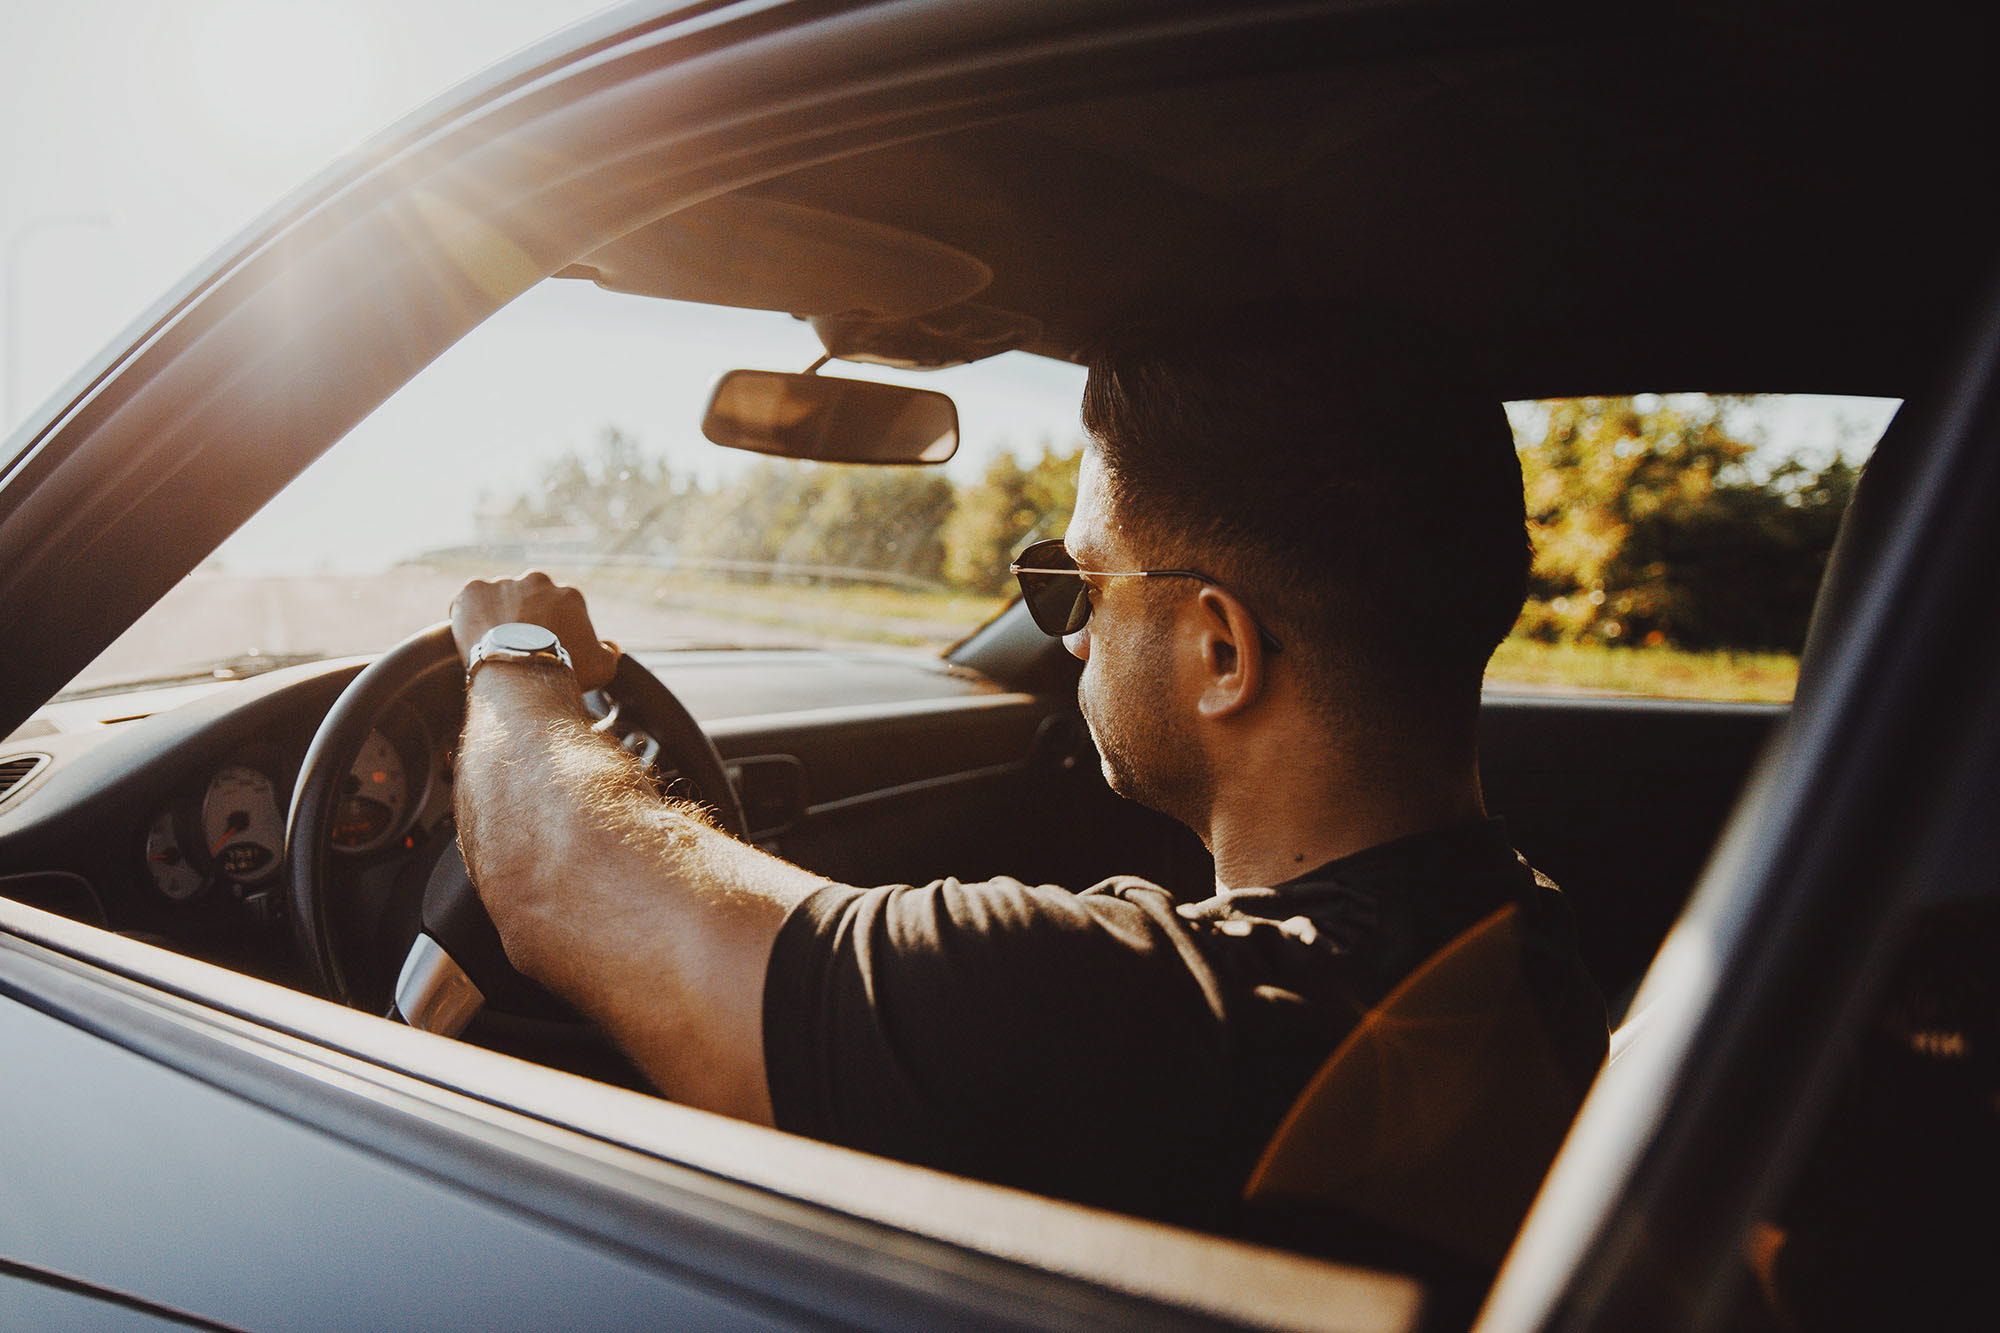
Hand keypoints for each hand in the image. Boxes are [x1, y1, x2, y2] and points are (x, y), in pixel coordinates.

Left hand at [451, 571, 618, 691]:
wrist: (522, 672)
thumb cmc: (565, 671)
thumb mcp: (603, 667)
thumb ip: (610, 652)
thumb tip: (611, 645)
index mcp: (569, 595)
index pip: (560, 609)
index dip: (552, 630)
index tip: (543, 648)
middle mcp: (538, 581)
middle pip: (529, 599)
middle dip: (524, 617)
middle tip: (517, 646)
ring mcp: (504, 583)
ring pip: (498, 599)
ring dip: (497, 615)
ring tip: (493, 646)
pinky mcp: (474, 590)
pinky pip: (469, 602)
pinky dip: (469, 616)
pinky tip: (473, 638)